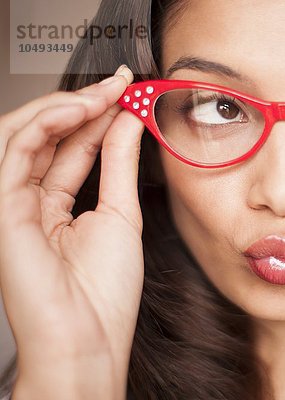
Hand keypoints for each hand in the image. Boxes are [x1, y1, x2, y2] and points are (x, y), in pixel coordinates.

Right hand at [0, 65, 144, 397]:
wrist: (88, 337)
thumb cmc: (104, 291)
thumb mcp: (121, 213)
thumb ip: (118, 163)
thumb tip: (128, 121)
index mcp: (59, 208)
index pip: (75, 148)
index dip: (99, 117)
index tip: (128, 92)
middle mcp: (32, 202)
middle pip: (51, 137)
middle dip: (85, 105)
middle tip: (120, 85)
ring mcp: (12, 202)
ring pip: (26, 135)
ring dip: (66, 108)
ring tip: (103, 93)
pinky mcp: (1, 206)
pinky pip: (16, 151)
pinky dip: (46, 124)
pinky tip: (79, 110)